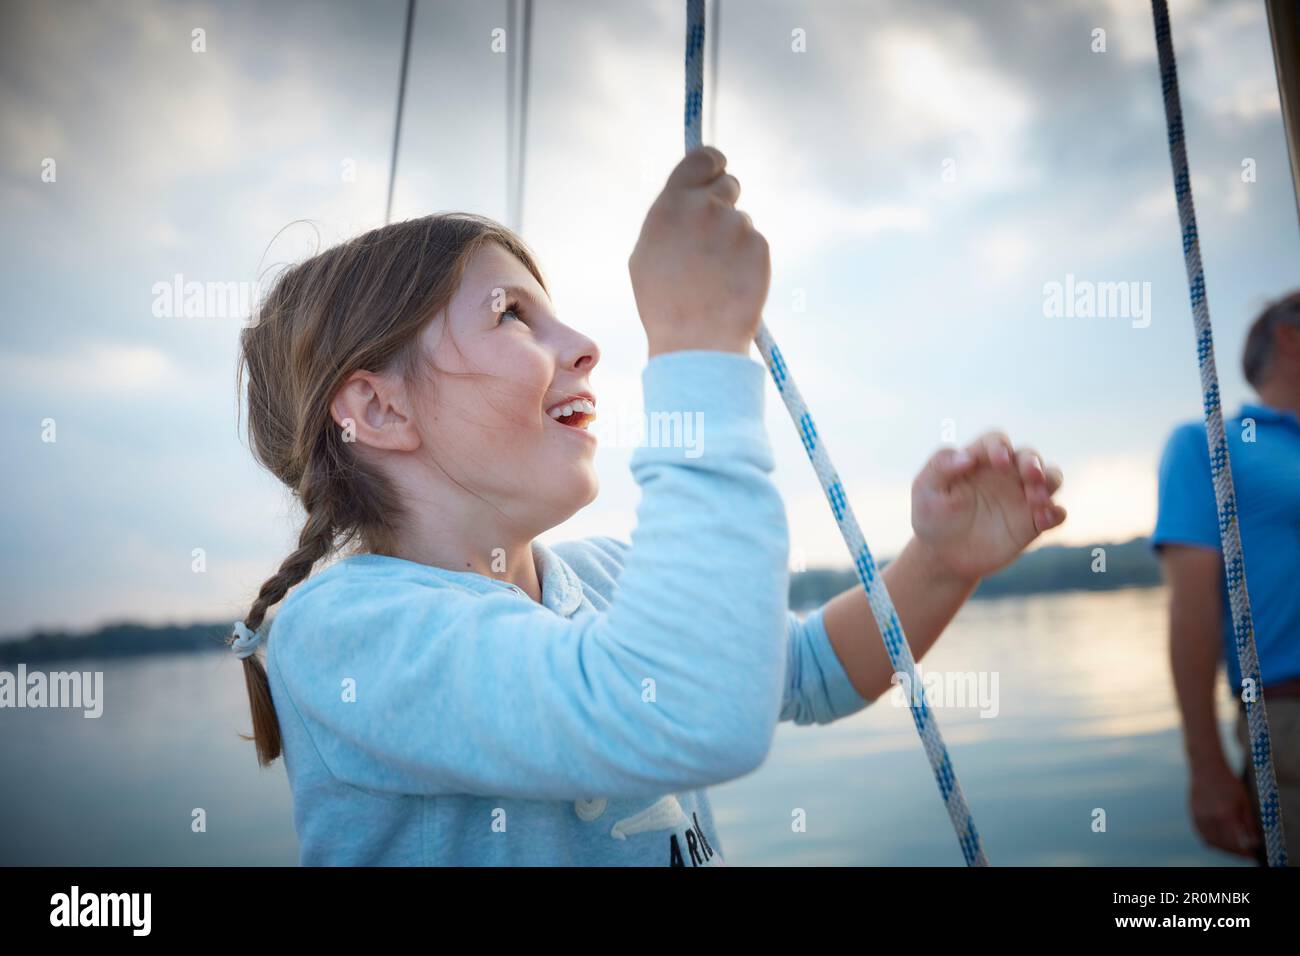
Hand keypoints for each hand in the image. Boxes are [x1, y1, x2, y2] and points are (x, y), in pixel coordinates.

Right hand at [628, 146, 769, 355]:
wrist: (696, 341)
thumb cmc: (664, 304)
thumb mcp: (646, 253)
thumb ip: (669, 216)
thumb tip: (687, 196)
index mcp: (671, 205)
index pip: (702, 158)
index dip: (713, 162)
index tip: (718, 170)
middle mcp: (704, 207)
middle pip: (729, 184)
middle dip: (725, 205)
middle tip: (715, 239)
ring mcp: (735, 225)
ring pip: (742, 221)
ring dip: (734, 240)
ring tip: (716, 276)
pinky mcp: (758, 245)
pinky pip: (755, 244)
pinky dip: (748, 261)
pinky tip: (732, 283)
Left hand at [910, 430, 1065, 582]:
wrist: (943, 556)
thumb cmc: (932, 516)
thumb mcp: (925, 490)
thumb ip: (940, 466)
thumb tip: (966, 456)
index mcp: (979, 460)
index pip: (996, 441)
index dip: (999, 446)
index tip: (998, 461)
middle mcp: (1006, 473)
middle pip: (1029, 456)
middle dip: (1033, 463)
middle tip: (1030, 476)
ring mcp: (1022, 497)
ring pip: (1051, 478)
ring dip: (1049, 483)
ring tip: (1036, 500)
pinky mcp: (1033, 523)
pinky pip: (1055, 513)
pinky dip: (1055, 513)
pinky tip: (1043, 520)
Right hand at [1190, 761, 1262, 857]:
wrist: (1207, 767)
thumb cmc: (1229, 783)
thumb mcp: (1245, 801)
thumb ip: (1250, 823)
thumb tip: (1254, 842)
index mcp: (1226, 814)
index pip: (1235, 843)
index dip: (1244, 852)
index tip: (1251, 854)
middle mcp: (1210, 818)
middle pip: (1223, 846)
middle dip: (1234, 852)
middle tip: (1244, 852)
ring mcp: (1199, 817)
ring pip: (1211, 842)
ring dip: (1222, 848)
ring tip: (1232, 846)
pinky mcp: (1193, 814)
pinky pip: (1202, 835)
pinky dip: (1211, 841)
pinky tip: (1220, 839)